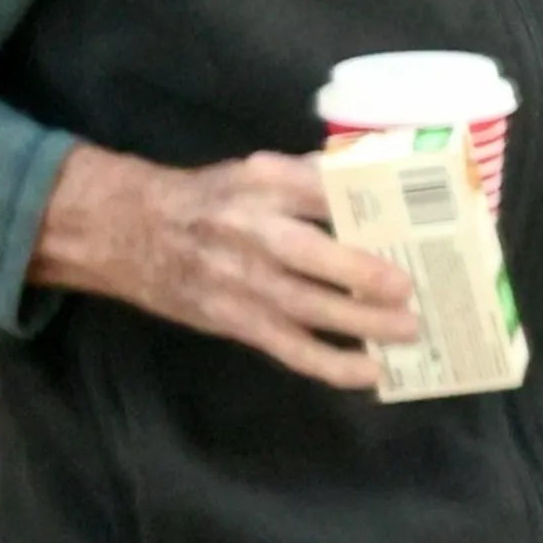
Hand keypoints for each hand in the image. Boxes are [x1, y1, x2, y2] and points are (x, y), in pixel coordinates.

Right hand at [30, 143, 417, 389]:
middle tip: (408, 287)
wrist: (132, 232)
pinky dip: (329, 364)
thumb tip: (372, 175)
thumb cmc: (209, 198)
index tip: (410, 212)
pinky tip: (368, 372)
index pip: (316, 188)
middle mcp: (250, 229)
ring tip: (408, 332)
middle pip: (309, 254)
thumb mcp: (252, 170)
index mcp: (260, 182)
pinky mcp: (235, 321)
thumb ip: (307, 174)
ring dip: (358, 324)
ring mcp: (241, 280)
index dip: (360, 203)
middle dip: (360, 272)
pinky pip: (288, 348)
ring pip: (305, 308)